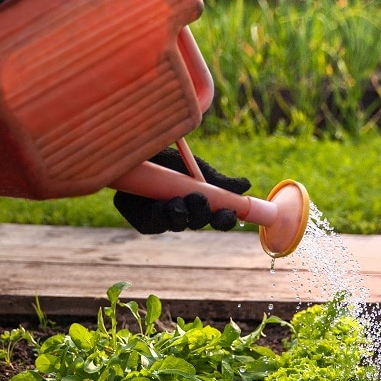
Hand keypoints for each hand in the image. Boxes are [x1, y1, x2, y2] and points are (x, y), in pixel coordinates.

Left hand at [113, 148, 251, 234]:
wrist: (135, 156)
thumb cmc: (168, 161)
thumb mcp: (195, 168)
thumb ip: (219, 181)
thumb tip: (245, 185)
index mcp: (203, 204)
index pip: (219, 218)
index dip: (225, 218)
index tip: (230, 211)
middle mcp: (186, 215)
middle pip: (199, 223)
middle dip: (201, 213)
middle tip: (198, 198)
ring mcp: (166, 220)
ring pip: (178, 224)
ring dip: (181, 214)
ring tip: (177, 201)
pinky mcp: (146, 222)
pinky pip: (155, 225)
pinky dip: (160, 215)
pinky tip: (160, 204)